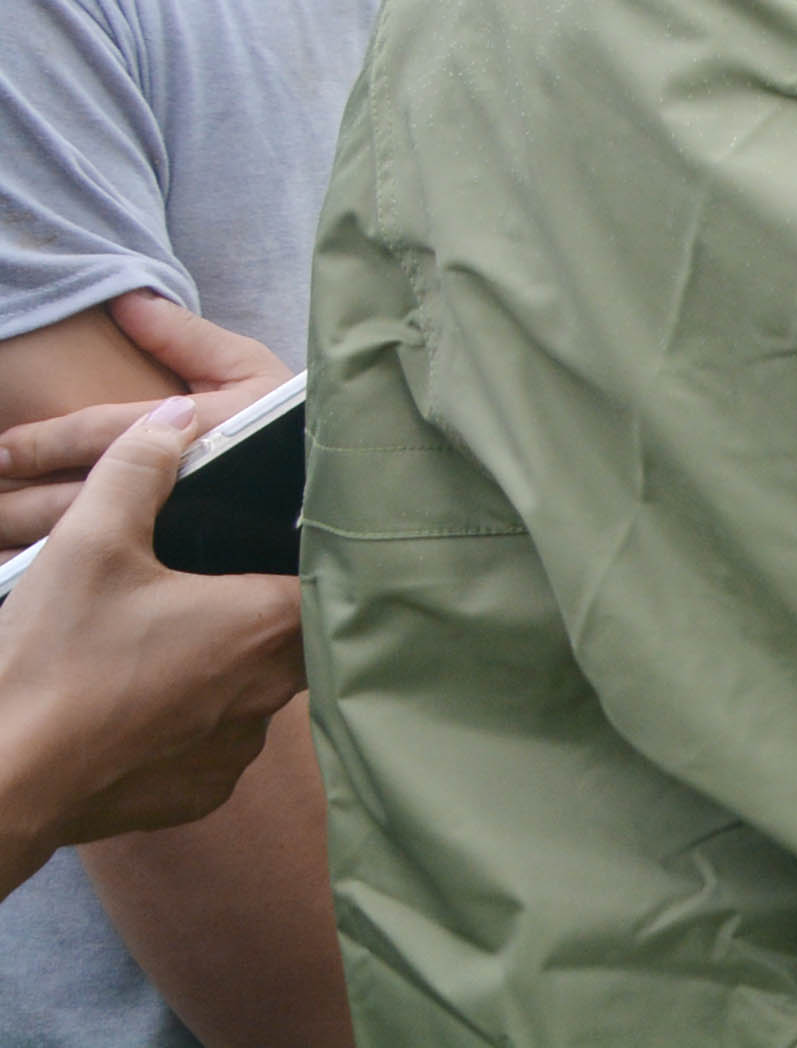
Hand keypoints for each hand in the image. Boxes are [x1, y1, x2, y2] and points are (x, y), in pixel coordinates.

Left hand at [0, 295, 290, 548]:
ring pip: (89, 544)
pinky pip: (109, 576)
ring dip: (31, 540)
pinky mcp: (190, 572)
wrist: (344, 493)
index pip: (107, 433)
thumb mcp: (249, 369)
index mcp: (202, 427)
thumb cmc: (292, 422)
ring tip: (1, 536)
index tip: (2, 448)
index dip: (46, 440)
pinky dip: (61, 577)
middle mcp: (191, 484)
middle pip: (83, 498)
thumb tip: (124, 301)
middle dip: (18, 502)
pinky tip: (32, 573)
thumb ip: (184, 337)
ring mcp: (187, 534)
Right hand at [0, 397, 307, 895]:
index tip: (291, 538)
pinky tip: (140, 699)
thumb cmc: (51, 662)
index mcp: (265, 626)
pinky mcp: (196, 793)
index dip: (315, 554)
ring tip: (159, 644)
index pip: (329, 578)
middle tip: (211, 584)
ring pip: (252, 689)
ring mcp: (235, 752)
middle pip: (295, 634)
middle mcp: (270, 695)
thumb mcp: (88, 543)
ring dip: (219, 666)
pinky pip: (214, 742)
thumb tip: (178, 418)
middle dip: (259, 607)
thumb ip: (139, 469)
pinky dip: (186, 720)